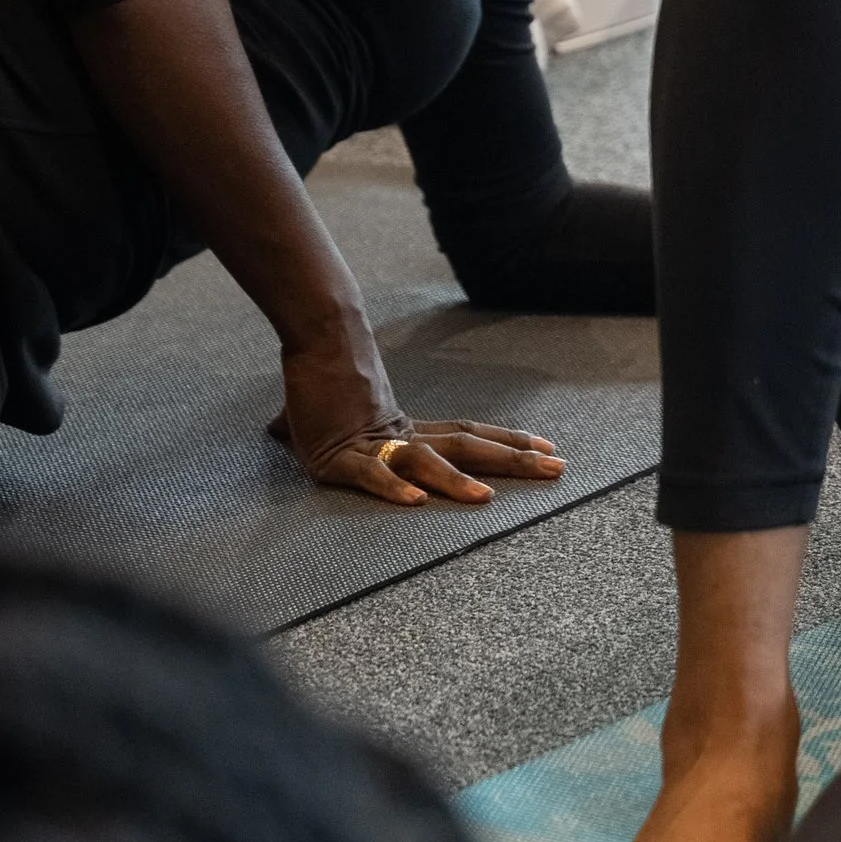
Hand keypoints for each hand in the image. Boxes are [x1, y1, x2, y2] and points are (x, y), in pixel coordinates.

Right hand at [271, 333, 565, 506]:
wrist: (310, 340)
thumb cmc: (319, 378)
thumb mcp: (332, 413)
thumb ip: (321, 427)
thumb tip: (281, 428)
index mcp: (408, 428)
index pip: (470, 434)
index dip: (508, 443)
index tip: (547, 448)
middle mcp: (402, 435)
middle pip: (469, 447)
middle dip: (515, 460)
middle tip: (559, 468)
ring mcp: (373, 444)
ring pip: (426, 462)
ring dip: (457, 481)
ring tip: (486, 497)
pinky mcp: (338, 456)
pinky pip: (371, 475)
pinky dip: (393, 487)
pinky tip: (416, 501)